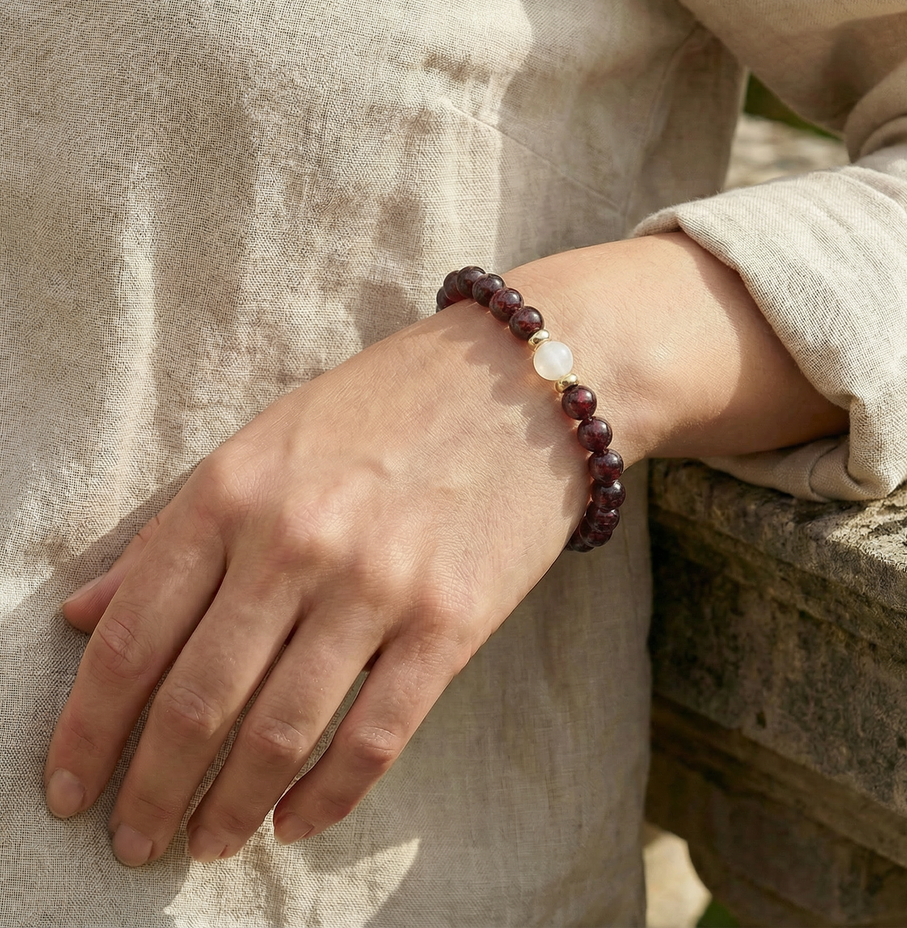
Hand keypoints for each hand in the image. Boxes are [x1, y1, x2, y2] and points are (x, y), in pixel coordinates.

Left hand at [45, 297, 591, 865]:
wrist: (519, 381)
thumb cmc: (385, 407)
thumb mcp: (266, 443)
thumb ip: (175, 531)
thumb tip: (83, 617)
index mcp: (232, 489)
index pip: (132, 638)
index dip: (88, 730)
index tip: (69, 787)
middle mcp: (296, 540)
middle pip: (196, 702)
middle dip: (151, 792)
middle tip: (135, 843)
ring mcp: (378, 583)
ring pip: (280, 734)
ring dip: (231, 808)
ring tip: (209, 843)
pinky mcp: (451, 620)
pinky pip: (375, 737)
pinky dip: (327, 798)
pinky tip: (296, 822)